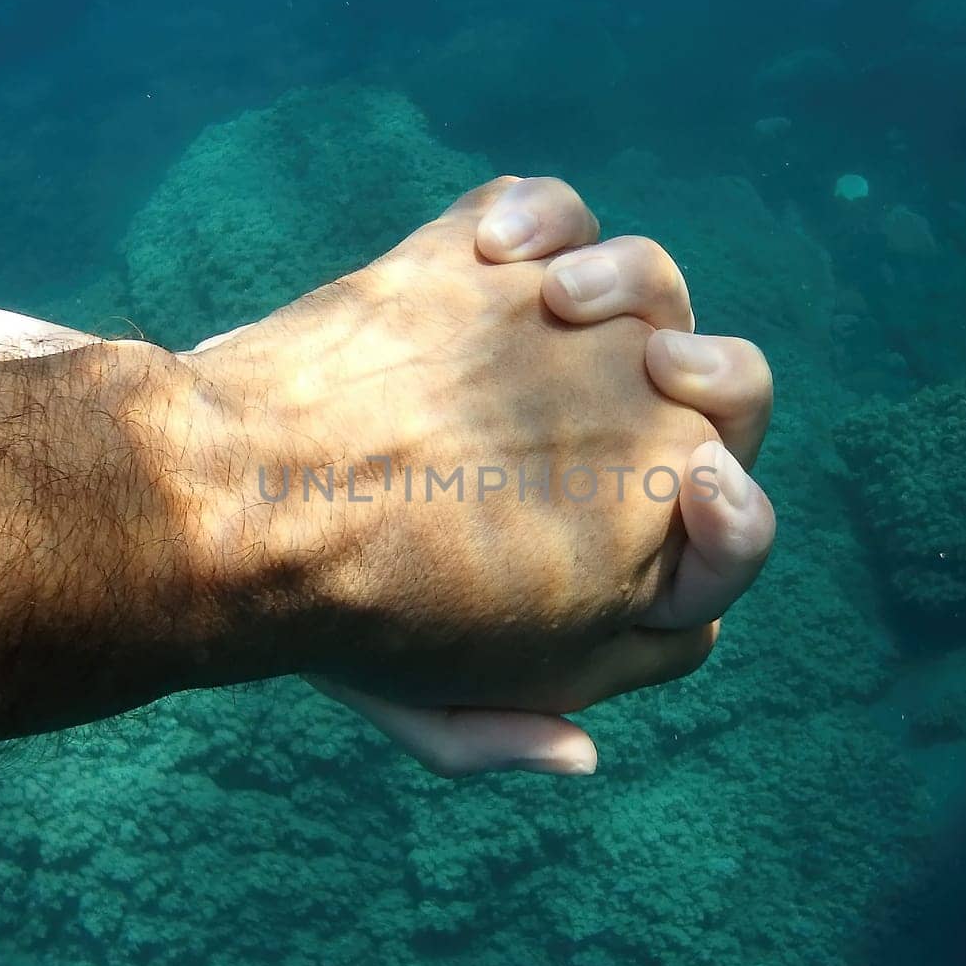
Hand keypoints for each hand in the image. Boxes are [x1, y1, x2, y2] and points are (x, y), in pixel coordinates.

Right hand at [174, 177, 773, 744]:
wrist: (229, 491)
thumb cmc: (330, 601)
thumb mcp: (409, 697)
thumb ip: (488, 732)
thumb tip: (581, 750)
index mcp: (630, 551)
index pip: (730, 542)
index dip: (736, 524)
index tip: (705, 495)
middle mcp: (618, 441)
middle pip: (726, 398)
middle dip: (716, 378)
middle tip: (664, 367)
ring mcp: (565, 349)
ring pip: (652, 289)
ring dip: (627, 281)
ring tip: (555, 295)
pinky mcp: (497, 276)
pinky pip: (555, 217)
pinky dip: (538, 215)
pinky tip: (489, 246)